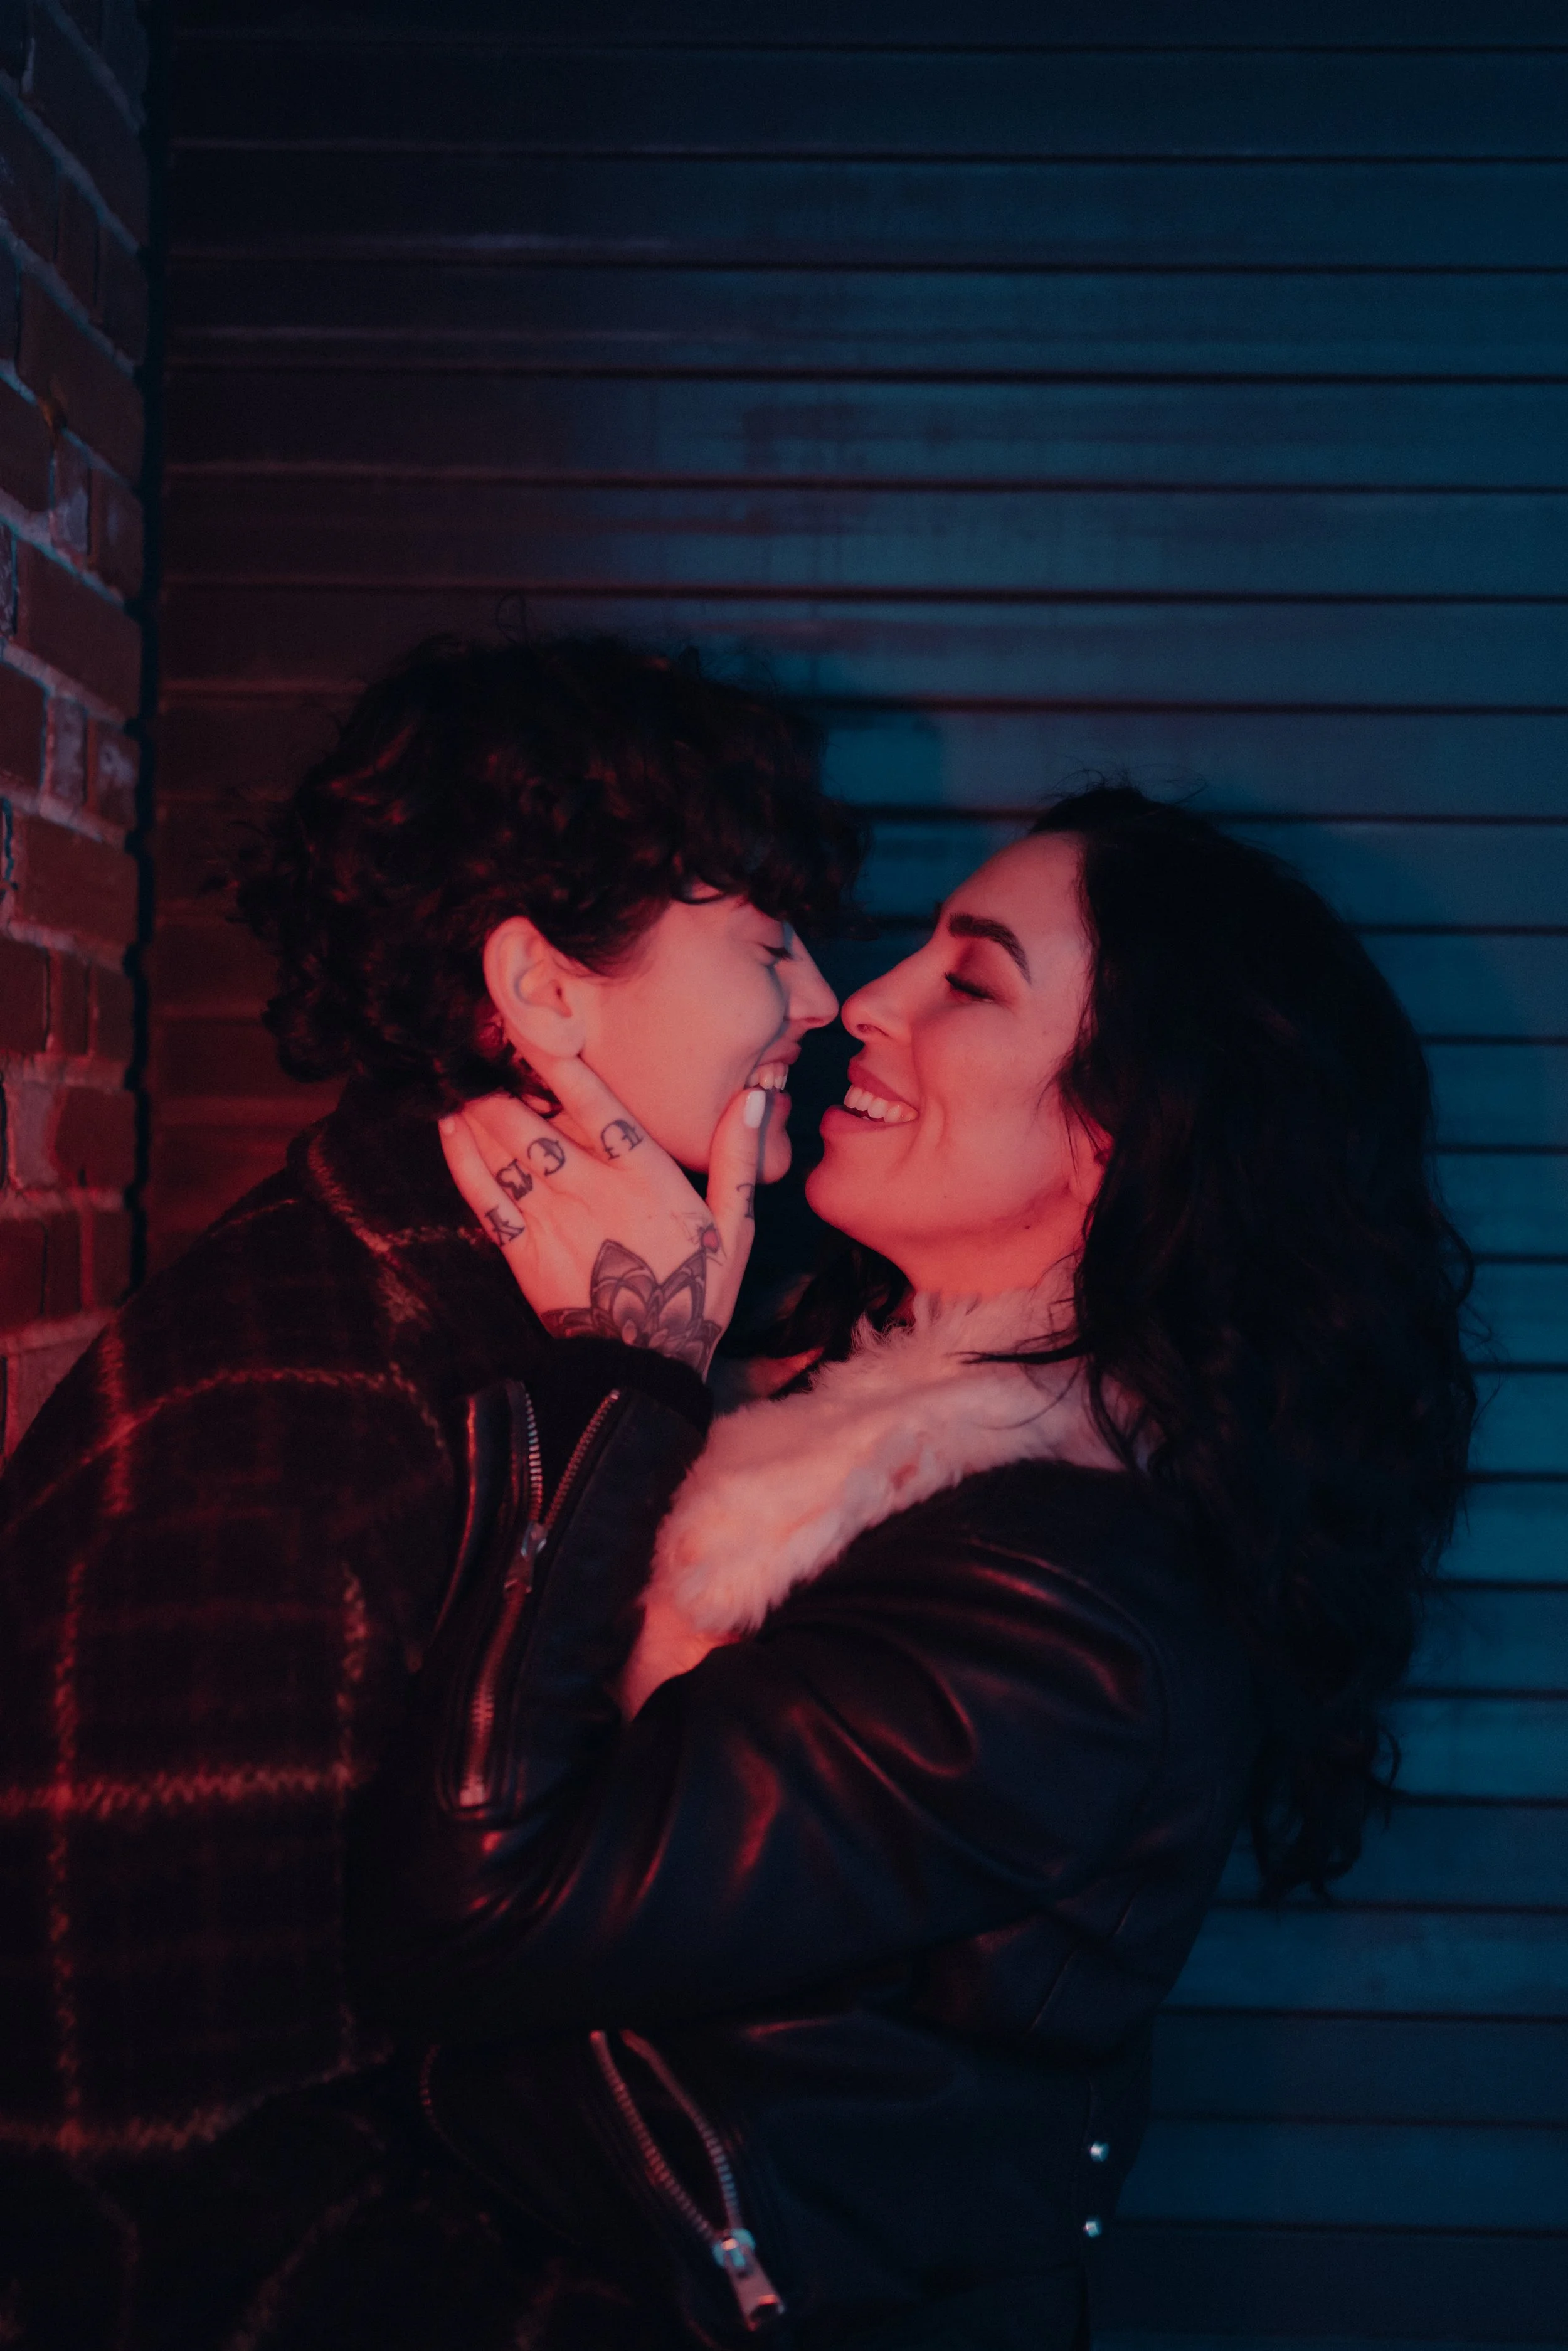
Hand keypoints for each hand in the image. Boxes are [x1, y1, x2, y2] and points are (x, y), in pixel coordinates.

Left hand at [439, 1054, 773, 1376]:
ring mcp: (554, 1221)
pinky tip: (450, 1129)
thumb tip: (754, 1097)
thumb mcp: (733, 1226)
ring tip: (461, 1077)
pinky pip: (485, 1196)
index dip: (561, 1064)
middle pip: (537, 1124)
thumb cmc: (695, 1293)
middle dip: (504, 1082)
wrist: (646, 1365)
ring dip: (479, 1112)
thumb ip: (738, 1158)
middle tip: (479, 1046)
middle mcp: (593, 1190)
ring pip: (505, 1153)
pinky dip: (463, 1159)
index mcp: (644, 1176)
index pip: (598, 1105)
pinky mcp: (524, 1252)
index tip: (535, 1027)